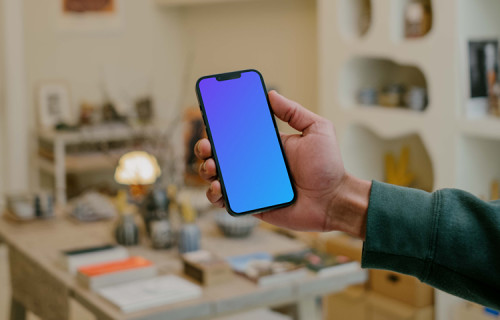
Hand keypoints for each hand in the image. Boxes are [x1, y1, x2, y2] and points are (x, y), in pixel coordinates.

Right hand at [195, 91, 370, 237]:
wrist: (334, 200)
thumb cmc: (328, 166)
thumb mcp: (316, 129)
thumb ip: (293, 112)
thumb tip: (270, 94)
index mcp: (266, 146)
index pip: (236, 134)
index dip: (220, 127)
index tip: (210, 119)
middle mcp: (255, 164)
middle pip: (221, 154)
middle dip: (206, 148)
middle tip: (207, 145)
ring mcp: (251, 185)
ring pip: (218, 177)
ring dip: (207, 170)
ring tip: (212, 167)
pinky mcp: (251, 205)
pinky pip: (226, 201)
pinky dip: (215, 195)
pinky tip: (218, 188)